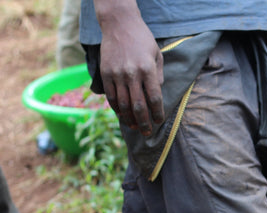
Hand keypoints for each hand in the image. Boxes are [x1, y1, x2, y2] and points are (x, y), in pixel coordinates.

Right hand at [95, 0, 163, 135]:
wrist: (119, 24)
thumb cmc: (142, 39)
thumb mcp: (157, 55)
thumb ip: (158, 75)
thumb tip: (157, 95)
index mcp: (147, 69)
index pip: (154, 98)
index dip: (158, 113)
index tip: (159, 121)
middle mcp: (131, 74)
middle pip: (139, 106)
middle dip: (144, 122)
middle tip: (147, 133)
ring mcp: (117, 74)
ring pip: (123, 104)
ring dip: (129, 119)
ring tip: (135, 127)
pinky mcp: (105, 73)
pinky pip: (111, 96)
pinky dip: (116, 109)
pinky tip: (122, 115)